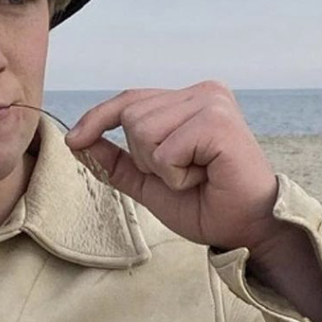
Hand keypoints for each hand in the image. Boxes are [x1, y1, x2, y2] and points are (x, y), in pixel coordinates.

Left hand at [64, 82, 284, 251]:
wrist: (247, 230)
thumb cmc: (206, 204)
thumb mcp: (149, 181)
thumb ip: (117, 161)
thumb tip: (79, 142)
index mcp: (188, 99)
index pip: (129, 99)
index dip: (97, 119)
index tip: (74, 140)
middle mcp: (202, 92)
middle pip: (131, 116)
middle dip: (145, 157)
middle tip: (184, 173)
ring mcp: (212, 103)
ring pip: (143, 131)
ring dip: (161, 167)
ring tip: (195, 174)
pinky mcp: (218, 123)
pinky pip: (165, 150)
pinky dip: (176, 175)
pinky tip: (204, 177)